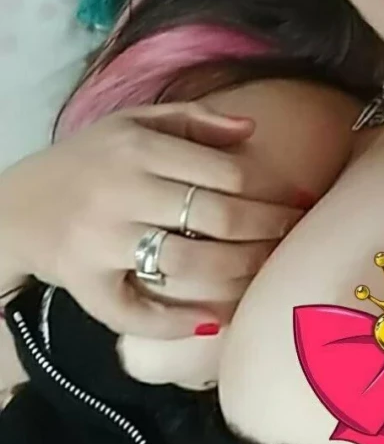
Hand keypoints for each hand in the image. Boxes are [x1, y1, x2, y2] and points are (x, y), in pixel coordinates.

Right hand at [0, 101, 303, 338]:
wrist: (14, 205)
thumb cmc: (87, 160)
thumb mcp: (132, 123)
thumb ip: (192, 121)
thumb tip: (252, 130)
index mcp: (137, 147)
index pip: (223, 173)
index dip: (268, 192)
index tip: (296, 204)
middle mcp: (122, 192)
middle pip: (216, 217)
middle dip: (267, 231)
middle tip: (294, 239)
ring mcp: (103, 241)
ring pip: (190, 264)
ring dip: (239, 273)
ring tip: (267, 273)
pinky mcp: (86, 283)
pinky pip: (138, 311)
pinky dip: (179, 322)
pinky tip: (214, 320)